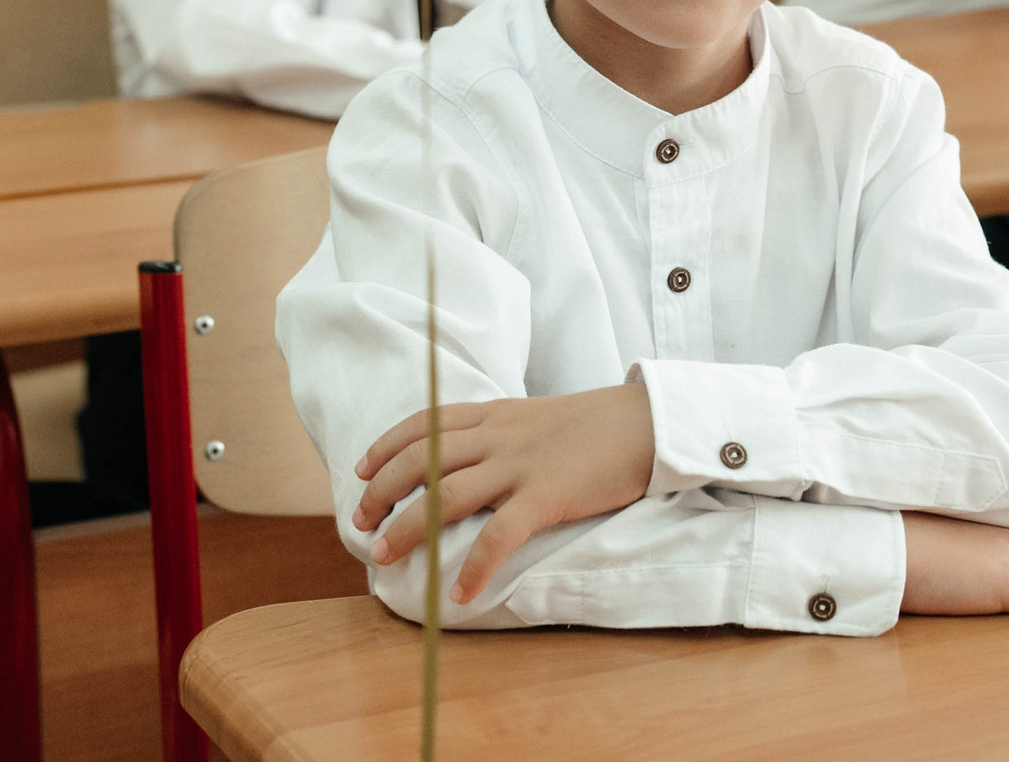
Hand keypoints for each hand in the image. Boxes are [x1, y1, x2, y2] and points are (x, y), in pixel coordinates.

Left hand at [352, 382, 655, 604]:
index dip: (385, 447)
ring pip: (444, 495)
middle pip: (420, 459)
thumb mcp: (536, 417)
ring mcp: (520, 465)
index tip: (361, 470)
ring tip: (384, 554)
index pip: (424, 424)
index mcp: (495, 414)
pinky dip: (473, 567)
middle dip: (382, 491)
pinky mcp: (546, 496)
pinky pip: (499, 536)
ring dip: (408, 528)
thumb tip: (472, 461)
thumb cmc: (596, 425)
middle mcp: (498, 436)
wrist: (647, 422)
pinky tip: (458, 594)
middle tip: (363, 523)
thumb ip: (502, 433)